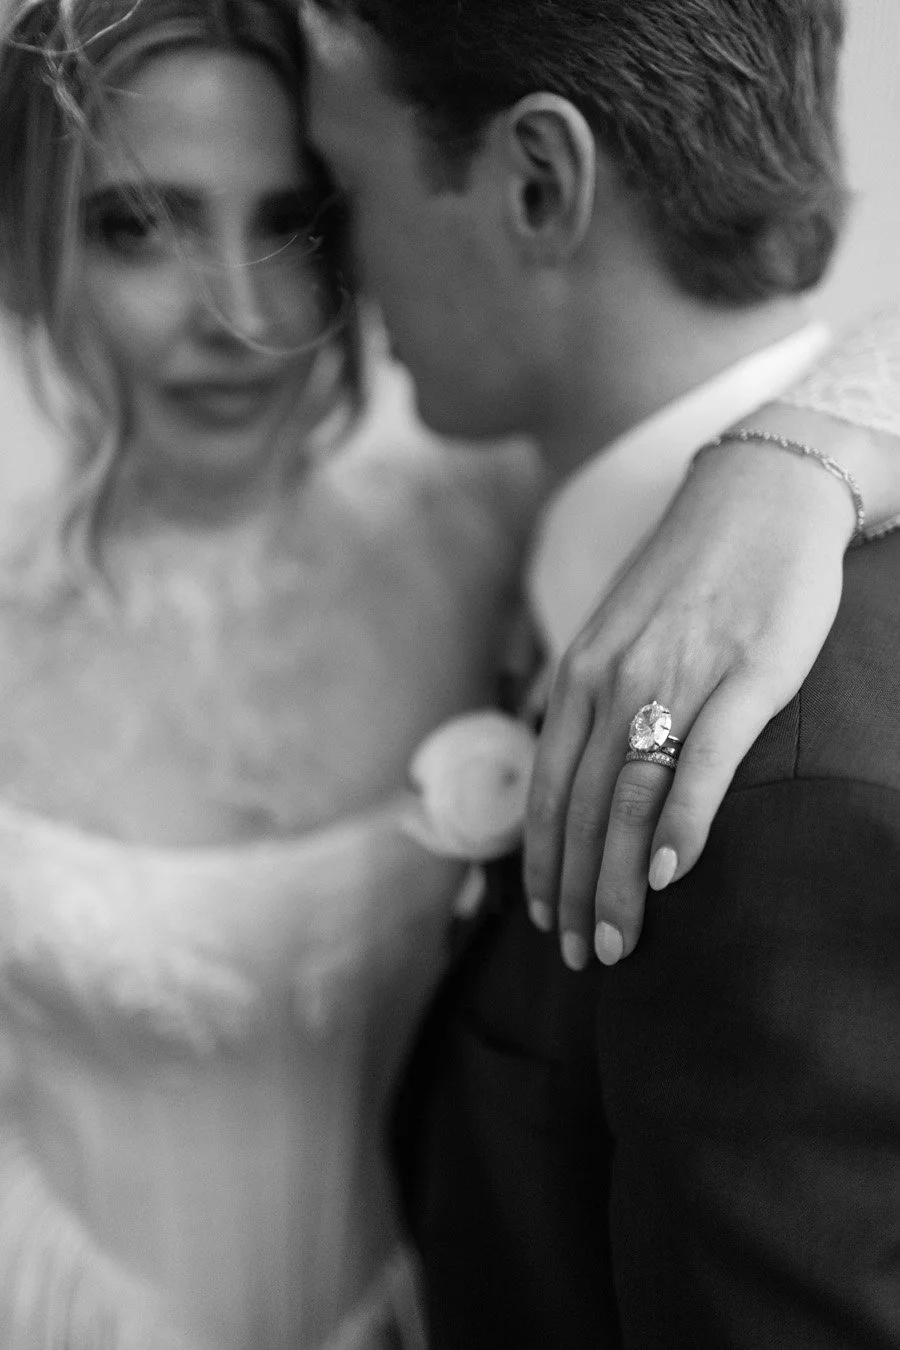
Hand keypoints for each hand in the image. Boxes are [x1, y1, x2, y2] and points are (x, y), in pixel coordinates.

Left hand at [523, 438, 855, 969]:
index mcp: (579, 675)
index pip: (547, 789)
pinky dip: (682, 821)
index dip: (541, 862)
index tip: (543, 920)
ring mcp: (676, 679)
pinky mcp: (745, 677)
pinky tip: (671, 874)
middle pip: (582, 809)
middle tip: (579, 957)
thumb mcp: (615, 630)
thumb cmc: (689, 573)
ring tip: (617, 942)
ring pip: (629, 799)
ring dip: (617, 880)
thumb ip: (589, 696)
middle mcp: (613, 681)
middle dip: (574, 891)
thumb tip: (565, 762)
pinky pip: (703, 762)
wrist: (758, 496)